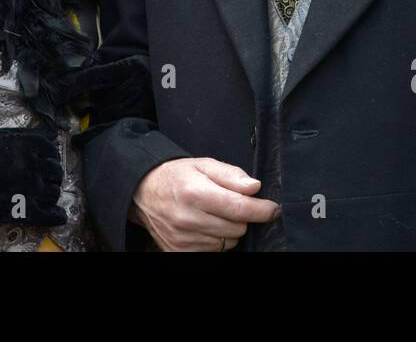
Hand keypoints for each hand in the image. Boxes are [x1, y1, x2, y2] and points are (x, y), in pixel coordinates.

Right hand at [0, 127, 64, 249]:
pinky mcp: (23, 211)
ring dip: (50, 193)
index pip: (52, 150)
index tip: (45, 161)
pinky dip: (57, 216)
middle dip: (51, 175)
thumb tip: (50, 135)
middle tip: (42, 179)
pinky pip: (51, 215)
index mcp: (27, 145)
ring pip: (54, 192)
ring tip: (40, 195)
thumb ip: (25, 135)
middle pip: (56, 172)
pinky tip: (56, 215)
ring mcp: (30, 188)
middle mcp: (33, 165)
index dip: (50, 157)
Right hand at [130, 158, 278, 251]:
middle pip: (237, 228)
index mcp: (195, 192)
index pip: (239, 208)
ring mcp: (183, 239)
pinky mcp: (179, 252)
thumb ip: (231, 174)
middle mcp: (188, 219)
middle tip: (230, 204)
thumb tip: (255, 188)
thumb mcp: (203, 164)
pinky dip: (216, 240)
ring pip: (228, 243)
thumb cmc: (177, 176)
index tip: (272, 208)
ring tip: (213, 214)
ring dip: (229, 230)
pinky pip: (214, 252)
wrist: (143, 193)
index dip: (261, 210)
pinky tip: (205, 226)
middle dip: (242, 217)